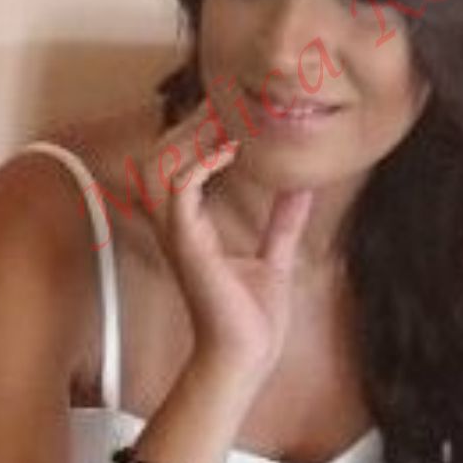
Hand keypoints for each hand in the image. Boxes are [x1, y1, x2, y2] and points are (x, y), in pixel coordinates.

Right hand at [139, 100, 313, 381]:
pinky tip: (227, 151)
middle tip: (226, 107)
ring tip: (226, 123)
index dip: (196, 132)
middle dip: (190, 125)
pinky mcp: (188, 244)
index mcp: (191, 225)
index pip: (178, 164)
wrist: (248, 355)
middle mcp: (176, 224)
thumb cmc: (253, 314)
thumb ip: (283, 220)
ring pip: (160, 166)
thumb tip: (302, 187)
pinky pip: (178, 190)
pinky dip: (199, 164)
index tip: (229, 111)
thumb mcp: (275, 255)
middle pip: (161, 155)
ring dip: (190, 138)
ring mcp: (178, 233)